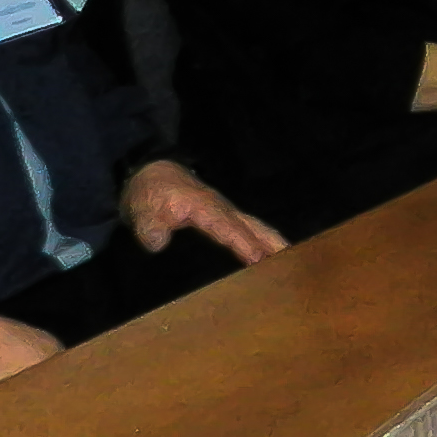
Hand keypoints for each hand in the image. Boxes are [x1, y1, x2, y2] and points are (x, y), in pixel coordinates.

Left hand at [121, 156, 286, 264]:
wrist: (152, 174)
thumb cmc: (151, 193)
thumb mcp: (143, 210)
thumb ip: (151, 227)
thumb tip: (158, 242)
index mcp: (205, 209)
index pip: (228, 229)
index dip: (243, 244)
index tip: (258, 259)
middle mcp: (222, 210)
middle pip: (254, 226)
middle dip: (272, 242)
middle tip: (292, 262)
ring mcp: (225, 212)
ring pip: (255, 226)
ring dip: (273, 241)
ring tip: (290, 260)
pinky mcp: (223, 217)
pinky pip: (248, 228)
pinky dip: (263, 238)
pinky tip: (270, 254)